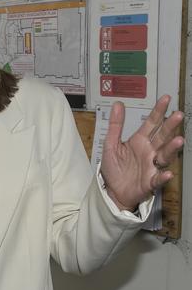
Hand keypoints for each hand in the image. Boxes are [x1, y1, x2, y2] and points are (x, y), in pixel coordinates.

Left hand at [101, 95, 183, 210]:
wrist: (112, 190)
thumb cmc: (114, 167)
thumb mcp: (111, 144)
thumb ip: (115, 125)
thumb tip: (118, 104)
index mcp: (139, 141)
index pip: (152, 123)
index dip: (158, 111)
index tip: (166, 98)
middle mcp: (149, 151)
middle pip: (162, 136)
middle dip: (170, 126)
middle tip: (177, 115)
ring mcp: (152, 166)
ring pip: (165, 155)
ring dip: (171, 148)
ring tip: (179, 140)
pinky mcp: (149, 182)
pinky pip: (158, 179)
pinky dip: (163, 176)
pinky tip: (167, 173)